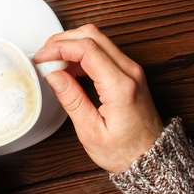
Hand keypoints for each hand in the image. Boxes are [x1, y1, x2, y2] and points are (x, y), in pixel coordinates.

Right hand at [33, 24, 162, 172]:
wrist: (151, 157)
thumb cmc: (125, 151)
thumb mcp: (91, 132)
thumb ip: (72, 100)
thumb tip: (54, 75)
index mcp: (120, 86)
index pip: (86, 48)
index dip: (59, 48)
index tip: (42, 58)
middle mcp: (130, 72)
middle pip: (92, 35)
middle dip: (63, 40)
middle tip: (44, 56)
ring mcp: (131, 70)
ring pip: (98, 39)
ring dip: (72, 45)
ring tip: (54, 63)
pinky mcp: (129, 72)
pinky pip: (103, 51)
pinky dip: (82, 52)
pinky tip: (69, 68)